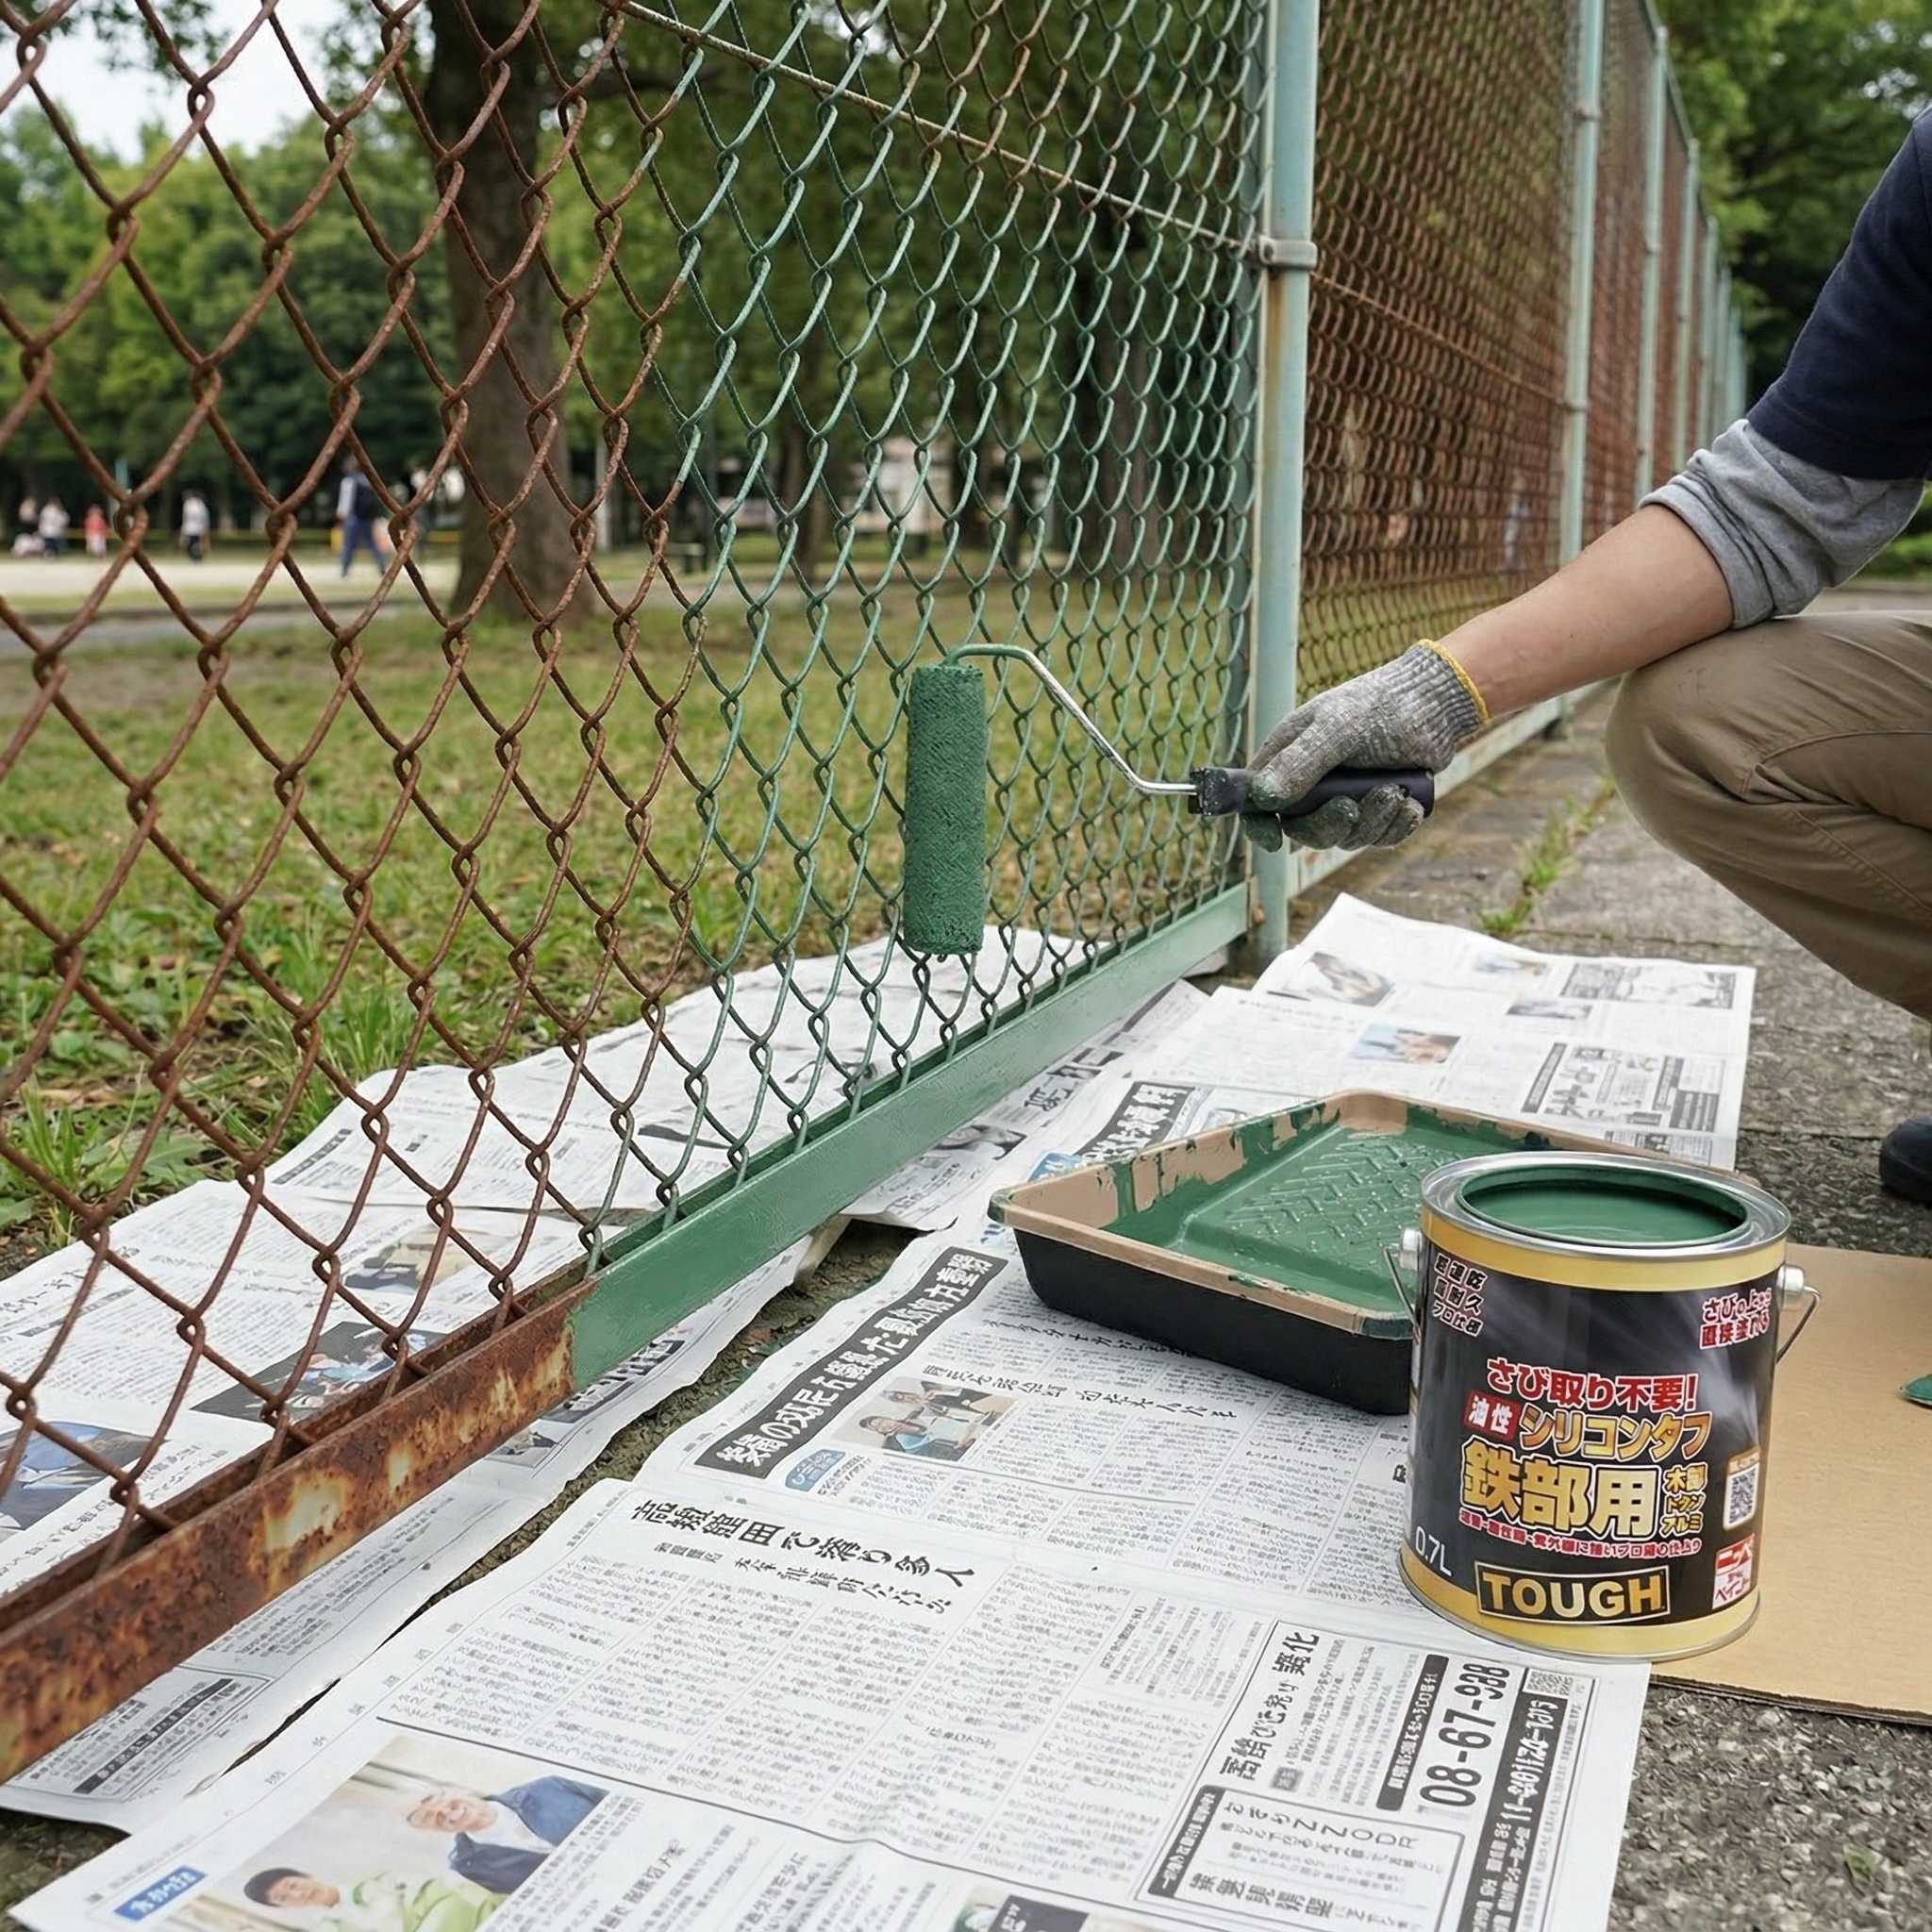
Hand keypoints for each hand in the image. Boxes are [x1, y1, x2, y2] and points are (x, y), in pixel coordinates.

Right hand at [1242, 643, 1485, 851]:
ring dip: (1372, 823)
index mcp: (1288, 757)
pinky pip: (1378, 838)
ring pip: (1345, 837)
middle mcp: (1312, 782)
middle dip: (1329, 826)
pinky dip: (1395, 826)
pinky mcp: (1377, 808)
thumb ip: (1300, 762)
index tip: (1274, 841)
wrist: (1435, 704)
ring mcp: (1345, 798)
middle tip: (1354, 806)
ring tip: (1395, 792)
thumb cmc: (1379, 707)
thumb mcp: (1336, 729)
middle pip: (1302, 831)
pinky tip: (1410, 803)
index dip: (1259, 825)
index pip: (1256, 802)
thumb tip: (1263, 798)